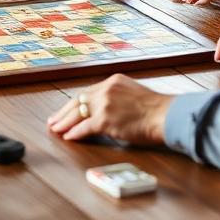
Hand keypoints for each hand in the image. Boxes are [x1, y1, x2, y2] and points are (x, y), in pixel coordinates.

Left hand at [46, 74, 172, 143]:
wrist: (166, 115)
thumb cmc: (156, 110)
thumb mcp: (135, 95)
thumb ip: (118, 99)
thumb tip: (108, 111)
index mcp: (113, 81)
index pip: (88, 92)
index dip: (75, 103)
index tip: (67, 110)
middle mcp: (106, 89)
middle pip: (78, 100)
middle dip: (64, 112)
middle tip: (53, 121)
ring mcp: (104, 103)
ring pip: (78, 113)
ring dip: (65, 123)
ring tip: (55, 130)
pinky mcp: (105, 119)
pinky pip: (84, 127)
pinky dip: (75, 133)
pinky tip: (68, 137)